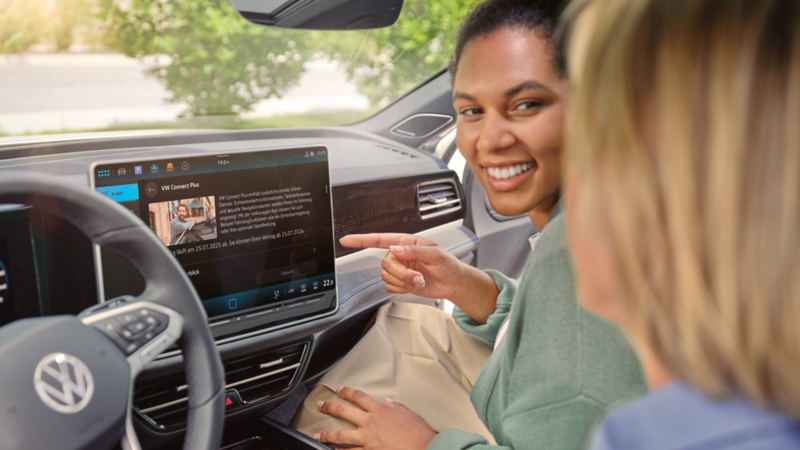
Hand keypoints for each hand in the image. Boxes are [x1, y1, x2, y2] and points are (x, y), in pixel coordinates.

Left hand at [315, 386, 436, 449]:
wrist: (425, 448)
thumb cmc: (419, 433)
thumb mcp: (409, 414)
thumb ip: (397, 407)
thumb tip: (389, 401)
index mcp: (381, 411)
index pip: (359, 397)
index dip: (347, 392)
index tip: (339, 389)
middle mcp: (371, 423)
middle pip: (344, 412)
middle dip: (330, 407)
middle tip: (321, 405)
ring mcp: (368, 440)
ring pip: (341, 436)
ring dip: (328, 435)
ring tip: (318, 435)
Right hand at [340, 233, 499, 323]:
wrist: (453, 284)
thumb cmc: (448, 265)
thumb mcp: (435, 254)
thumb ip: (414, 251)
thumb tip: (395, 249)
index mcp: (406, 243)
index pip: (379, 240)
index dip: (361, 240)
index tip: (346, 240)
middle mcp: (400, 255)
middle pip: (385, 264)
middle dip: (401, 273)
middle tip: (418, 277)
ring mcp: (399, 270)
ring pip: (387, 277)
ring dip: (404, 282)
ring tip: (419, 281)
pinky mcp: (400, 283)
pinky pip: (390, 287)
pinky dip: (403, 289)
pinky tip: (414, 286)